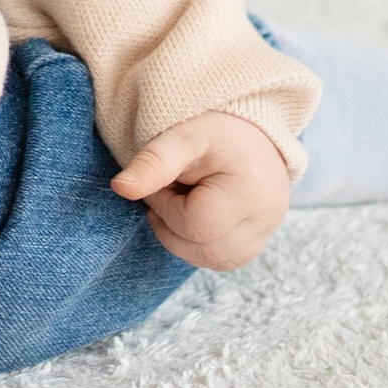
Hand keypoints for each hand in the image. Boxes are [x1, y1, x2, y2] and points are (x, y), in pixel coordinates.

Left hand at [111, 113, 292, 271]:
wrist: (248, 127)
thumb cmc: (214, 128)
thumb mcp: (181, 136)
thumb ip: (152, 162)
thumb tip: (119, 188)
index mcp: (250, 190)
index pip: (194, 225)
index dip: (167, 207)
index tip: (165, 182)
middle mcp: (267, 216)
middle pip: (204, 250)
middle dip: (175, 226)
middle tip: (172, 193)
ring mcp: (268, 231)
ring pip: (213, 260)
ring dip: (186, 239)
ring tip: (185, 203)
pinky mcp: (262, 238)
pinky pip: (225, 259)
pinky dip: (202, 245)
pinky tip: (197, 217)